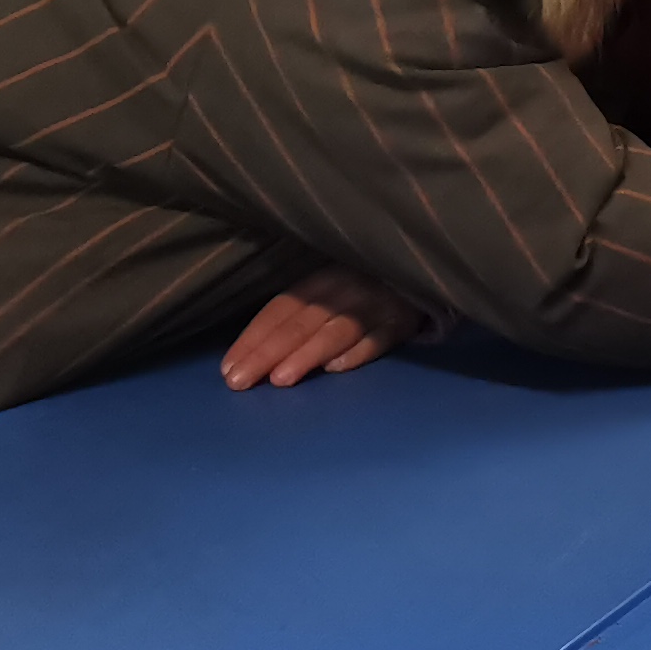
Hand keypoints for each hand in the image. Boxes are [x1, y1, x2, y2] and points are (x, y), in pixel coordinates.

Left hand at [222, 264, 425, 387]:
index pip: (279, 310)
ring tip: (281, 380)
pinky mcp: (403, 322)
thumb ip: (301, 311)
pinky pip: (378, 338)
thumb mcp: (331, 284)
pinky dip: (358, 352)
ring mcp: (374, 306)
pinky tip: (336, 369)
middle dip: (267, 353)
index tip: (228, 368)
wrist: (422, 267)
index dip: (253, 338)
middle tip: (240, 382)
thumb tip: (255, 350)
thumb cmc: (366, 282)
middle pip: (300, 324)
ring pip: (335, 331)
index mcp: (319, 279)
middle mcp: (342, 291)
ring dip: (307, 355)